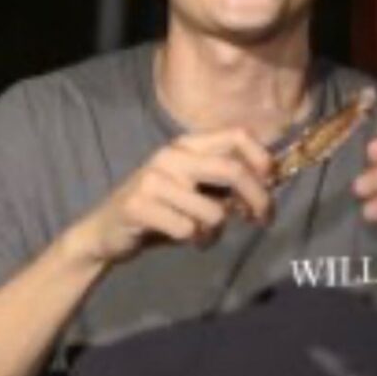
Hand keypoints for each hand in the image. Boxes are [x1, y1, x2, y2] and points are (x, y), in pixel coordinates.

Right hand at [70, 128, 273, 266]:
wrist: (106, 229)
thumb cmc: (159, 209)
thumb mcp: (193, 187)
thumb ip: (223, 181)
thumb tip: (268, 185)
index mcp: (186, 144)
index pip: (238, 135)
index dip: (262, 160)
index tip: (270, 185)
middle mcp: (170, 155)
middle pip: (232, 170)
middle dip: (257, 199)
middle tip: (262, 220)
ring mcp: (152, 179)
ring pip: (213, 211)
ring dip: (217, 231)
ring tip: (204, 235)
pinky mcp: (138, 205)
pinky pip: (188, 229)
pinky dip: (194, 240)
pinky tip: (185, 239)